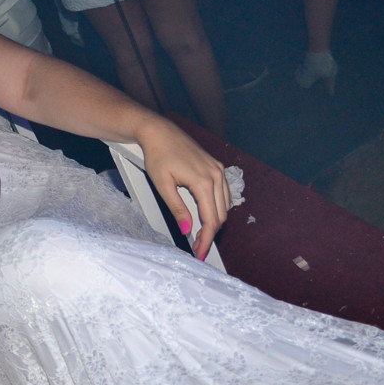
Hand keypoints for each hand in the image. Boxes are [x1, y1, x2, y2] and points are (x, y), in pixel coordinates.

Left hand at [138, 118, 229, 258]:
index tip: (200, 252)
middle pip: (221, 215)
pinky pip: (224, 193)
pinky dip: (217, 207)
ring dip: (215, 221)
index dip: (206, 239)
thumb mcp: (163, 185)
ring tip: (199, 232)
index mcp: (203, 181)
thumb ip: (177, 209)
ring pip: (225, 205)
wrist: (159, 132)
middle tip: (197, 246)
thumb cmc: (158, 155)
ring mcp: (218, 170)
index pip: (211, 219)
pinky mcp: (216, 167)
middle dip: (210, 234)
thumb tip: (186, 230)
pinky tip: (205, 213)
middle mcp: (216, 175)